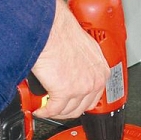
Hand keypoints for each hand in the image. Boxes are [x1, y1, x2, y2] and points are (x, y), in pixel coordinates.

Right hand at [31, 0, 109, 119]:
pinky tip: (39, 109)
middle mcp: (94, 80)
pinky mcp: (64, 92)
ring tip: (45, 107)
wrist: (49, 28)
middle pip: (81, 107)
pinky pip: (53, 109)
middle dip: (66, 110)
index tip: (70, 103)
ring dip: (54, 111)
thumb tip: (73, 73)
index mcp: (101, 70)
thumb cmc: (61, 31)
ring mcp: (81, 88)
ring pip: (67, 111)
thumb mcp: (82, 48)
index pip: (94, 97)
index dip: (79, 103)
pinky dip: (44, 111)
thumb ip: (82, 64)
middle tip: (55, 107)